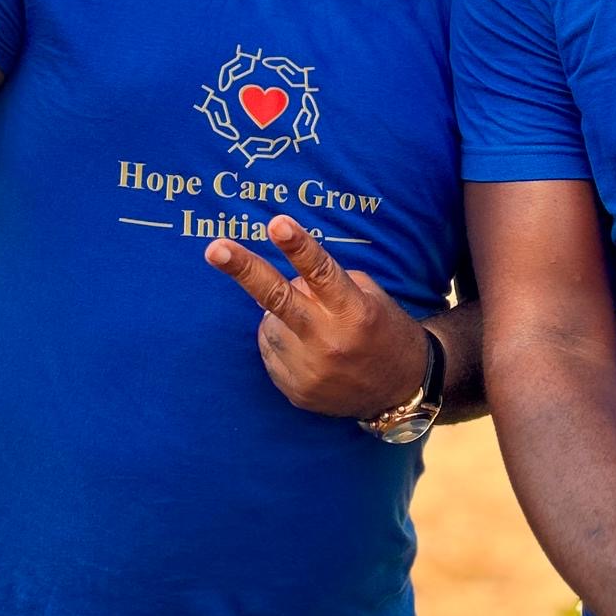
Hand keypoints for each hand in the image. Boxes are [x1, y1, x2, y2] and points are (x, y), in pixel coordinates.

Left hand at [204, 214, 432, 418]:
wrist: (401, 389)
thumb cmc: (383, 329)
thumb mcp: (367, 296)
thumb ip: (325, 283)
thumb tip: (281, 277)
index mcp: (353, 311)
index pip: (321, 272)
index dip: (298, 246)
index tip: (276, 223)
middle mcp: (329, 341)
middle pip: (278, 299)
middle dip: (245, 271)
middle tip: (214, 249)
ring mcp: (310, 370)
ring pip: (269, 324)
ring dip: (280, 317)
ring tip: (311, 327)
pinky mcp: (297, 392)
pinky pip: (270, 352)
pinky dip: (281, 342)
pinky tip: (308, 350)